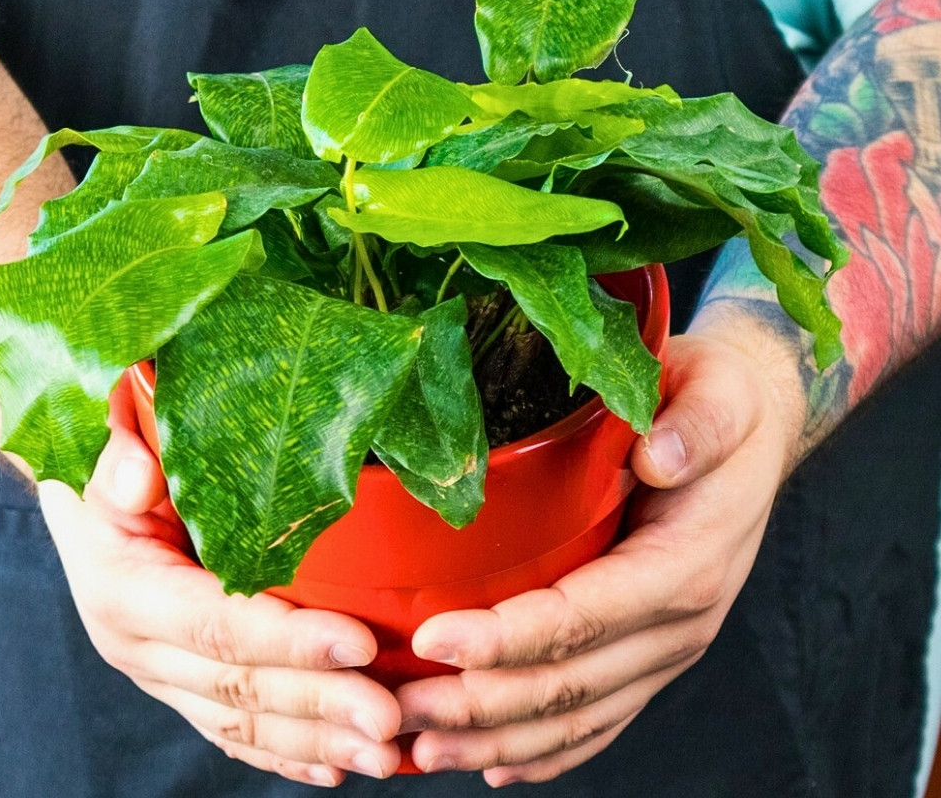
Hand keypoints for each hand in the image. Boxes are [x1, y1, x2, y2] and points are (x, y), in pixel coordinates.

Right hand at [38, 373, 402, 786]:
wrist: (84, 516)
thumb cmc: (109, 476)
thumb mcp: (106, 458)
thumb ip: (121, 464)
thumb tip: (140, 479)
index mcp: (127, 593)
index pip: (218, 625)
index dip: (289, 640)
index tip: (360, 645)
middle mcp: (141, 649)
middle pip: (240, 687)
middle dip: (320, 704)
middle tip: (388, 718)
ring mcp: (161, 676)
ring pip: (243, 722)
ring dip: (315, 741)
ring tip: (383, 753)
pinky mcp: (181, 687)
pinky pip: (233, 732)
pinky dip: (284, 754)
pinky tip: (334, 765)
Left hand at [397, 322, 804, 785]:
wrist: (755, 435)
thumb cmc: (723, 406)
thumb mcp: (721, 393)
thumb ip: (699, 425)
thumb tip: (660, 457)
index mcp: (685, 565)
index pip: (583, 616)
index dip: (506, 636)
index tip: (434, 639)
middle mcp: (679, 622)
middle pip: (568, 682)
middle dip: (479, 702)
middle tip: (399, 707)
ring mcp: (665, 645)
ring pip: (577, 715)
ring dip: (497, 737)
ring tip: (425, 747)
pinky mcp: (651, 650)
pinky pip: (602, 717)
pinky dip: (548, 749)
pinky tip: (498, 760)